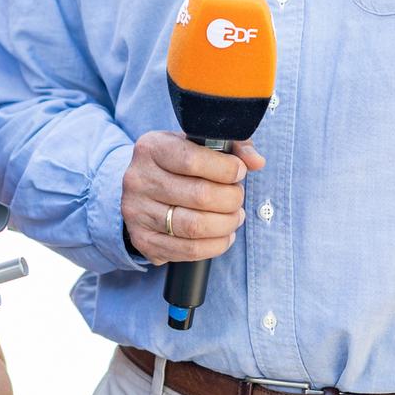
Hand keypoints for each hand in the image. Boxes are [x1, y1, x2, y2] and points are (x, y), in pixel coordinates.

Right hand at [121, 131, 264, 263]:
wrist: (142, 188)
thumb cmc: (177, 163)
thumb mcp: (198, 144)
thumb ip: (231, 147)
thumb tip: (256, 161)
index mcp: (152, 148)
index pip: (192, 160)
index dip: (225, 169)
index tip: (239, 172)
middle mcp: (138, 179)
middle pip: (199, 195)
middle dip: (231, 199)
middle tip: (238, 197)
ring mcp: (137, 212)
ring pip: (195, 226)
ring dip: (226, 224)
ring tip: (235, 216)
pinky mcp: (143, 240)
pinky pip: (188, 250)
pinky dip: (215, 246)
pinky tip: (224, 235)